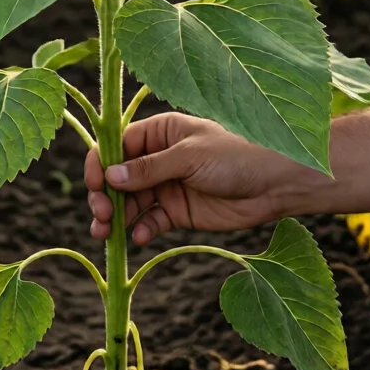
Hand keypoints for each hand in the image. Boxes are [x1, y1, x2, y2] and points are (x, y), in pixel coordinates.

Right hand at [84, 113, 301, 245]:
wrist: (275, 185)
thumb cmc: (236, 156)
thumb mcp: (190, 157)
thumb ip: (150, 168)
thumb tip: (110, 176)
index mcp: (161, 132)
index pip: (117, 145)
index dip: (100, 164)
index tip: (94, 185)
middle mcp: (159, 158)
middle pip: (118, 176)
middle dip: (104, 195)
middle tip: (102, 214)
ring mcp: (167, 185)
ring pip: (129, 202)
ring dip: (115, 217)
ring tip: (106, 234)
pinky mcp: (178, 212)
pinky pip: (150, 221)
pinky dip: (140, 229)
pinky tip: (139, 237)